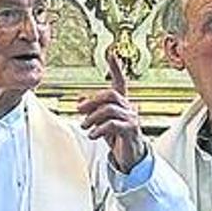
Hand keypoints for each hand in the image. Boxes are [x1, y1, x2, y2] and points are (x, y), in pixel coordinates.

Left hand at [77, 50, 145, 171]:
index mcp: (122, 103)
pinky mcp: (131, 131)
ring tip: (84, 126)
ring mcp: (132, 119)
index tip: (111, 53)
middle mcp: (129, 108)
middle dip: (92, 101)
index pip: (120, 82)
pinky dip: (99, 129)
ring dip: (92, 118)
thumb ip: (92, 110)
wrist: (130, 157)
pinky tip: (92, 135)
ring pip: (109, 109)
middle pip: (110, 94)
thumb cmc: (117, 137)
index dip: (116, 68)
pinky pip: (113, 125)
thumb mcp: (101, 122)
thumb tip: (80, 99)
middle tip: (79, 110)